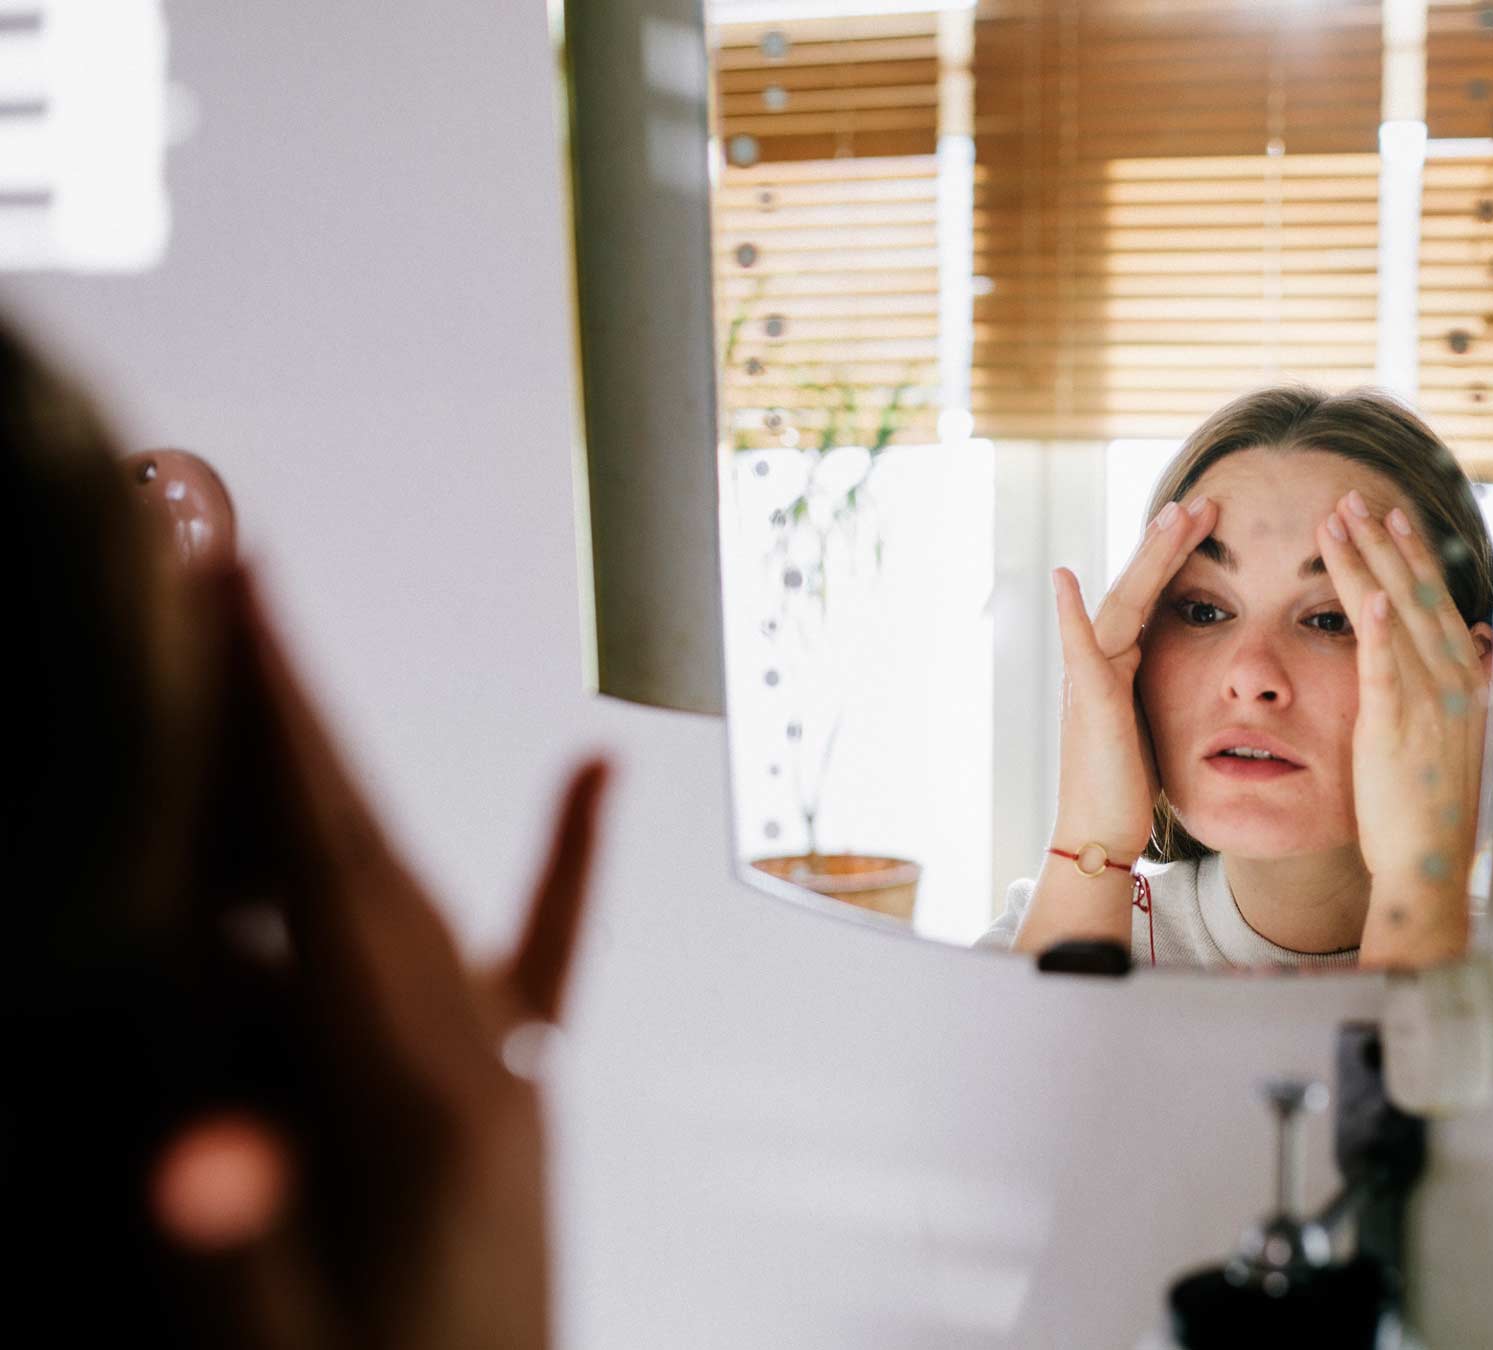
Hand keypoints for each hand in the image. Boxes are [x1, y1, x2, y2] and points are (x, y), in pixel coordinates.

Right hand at [148, 568, 609, 1349]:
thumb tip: (198, 1153)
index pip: (330, 876)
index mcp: (421, 1103)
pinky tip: (592, 776)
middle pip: (370, 852)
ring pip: (414, 895)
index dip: (275, 730)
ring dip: (332, 795)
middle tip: (232, 577)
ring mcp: (507, 1078)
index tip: (237, 597)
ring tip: (256, 689)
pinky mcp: (517, 1108)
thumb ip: (243, 1246)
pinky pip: (540, 963)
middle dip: (294, 714)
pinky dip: (562, 864)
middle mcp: (481, 1061)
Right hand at [1048, 496, 1219, 858]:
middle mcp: (1102, 661)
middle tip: (1200, 501)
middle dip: (1169, 543)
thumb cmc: (1130, 786)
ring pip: (1120, 604)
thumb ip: (1166, 687)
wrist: (1100, 832)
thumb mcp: (1158, 723)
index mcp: (1123, 663)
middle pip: (1139, 587)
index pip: (1155, 597)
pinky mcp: (1088, 701)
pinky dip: (1069, 614)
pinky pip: (1078, 650)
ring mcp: (1090, 677)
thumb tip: (1197, 668)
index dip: (1178, 557)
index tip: (1207, 521)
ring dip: (1145, 560)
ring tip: (1174, 518)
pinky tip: (1064, 579)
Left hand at [1317, 491, 1491, 965]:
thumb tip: (1484, 640)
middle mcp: (1453, 682)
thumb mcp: (1456, 735)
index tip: (1390, 514)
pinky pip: (1387, 670)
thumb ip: (1466, 683)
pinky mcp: (1397, 729)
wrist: (1430, 866)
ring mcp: (1428, 704)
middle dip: (1385, 542)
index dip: (1412, 554)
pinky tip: (1369, 594)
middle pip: (1417, 594)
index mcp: (1464, 681)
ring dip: (1370, 564)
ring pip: (1396, 617)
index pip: (1435, 600)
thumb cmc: (1431, 808)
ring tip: (1341, 521)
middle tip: (1354, 497)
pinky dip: (1380, 629)